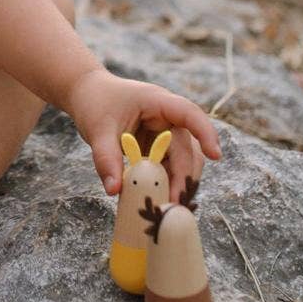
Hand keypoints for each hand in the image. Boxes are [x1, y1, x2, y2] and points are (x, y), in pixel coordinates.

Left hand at [67, 67, 220, 199]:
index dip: (206, 132)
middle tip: (175, 203)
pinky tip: (159, 202)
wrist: (86, 94)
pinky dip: (166, 184)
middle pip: (188, 147)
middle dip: (185, 176)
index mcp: (158, 102)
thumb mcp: (97, 129)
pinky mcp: (158, 148)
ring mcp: (165, 134)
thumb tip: (114, 190)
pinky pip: (168, 168)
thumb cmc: (94, 102)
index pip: (189, 114)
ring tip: (169, 207)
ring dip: (178, 183)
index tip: (216, 155)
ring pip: (183, 161)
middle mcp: (167, 118)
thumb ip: (106, 159)